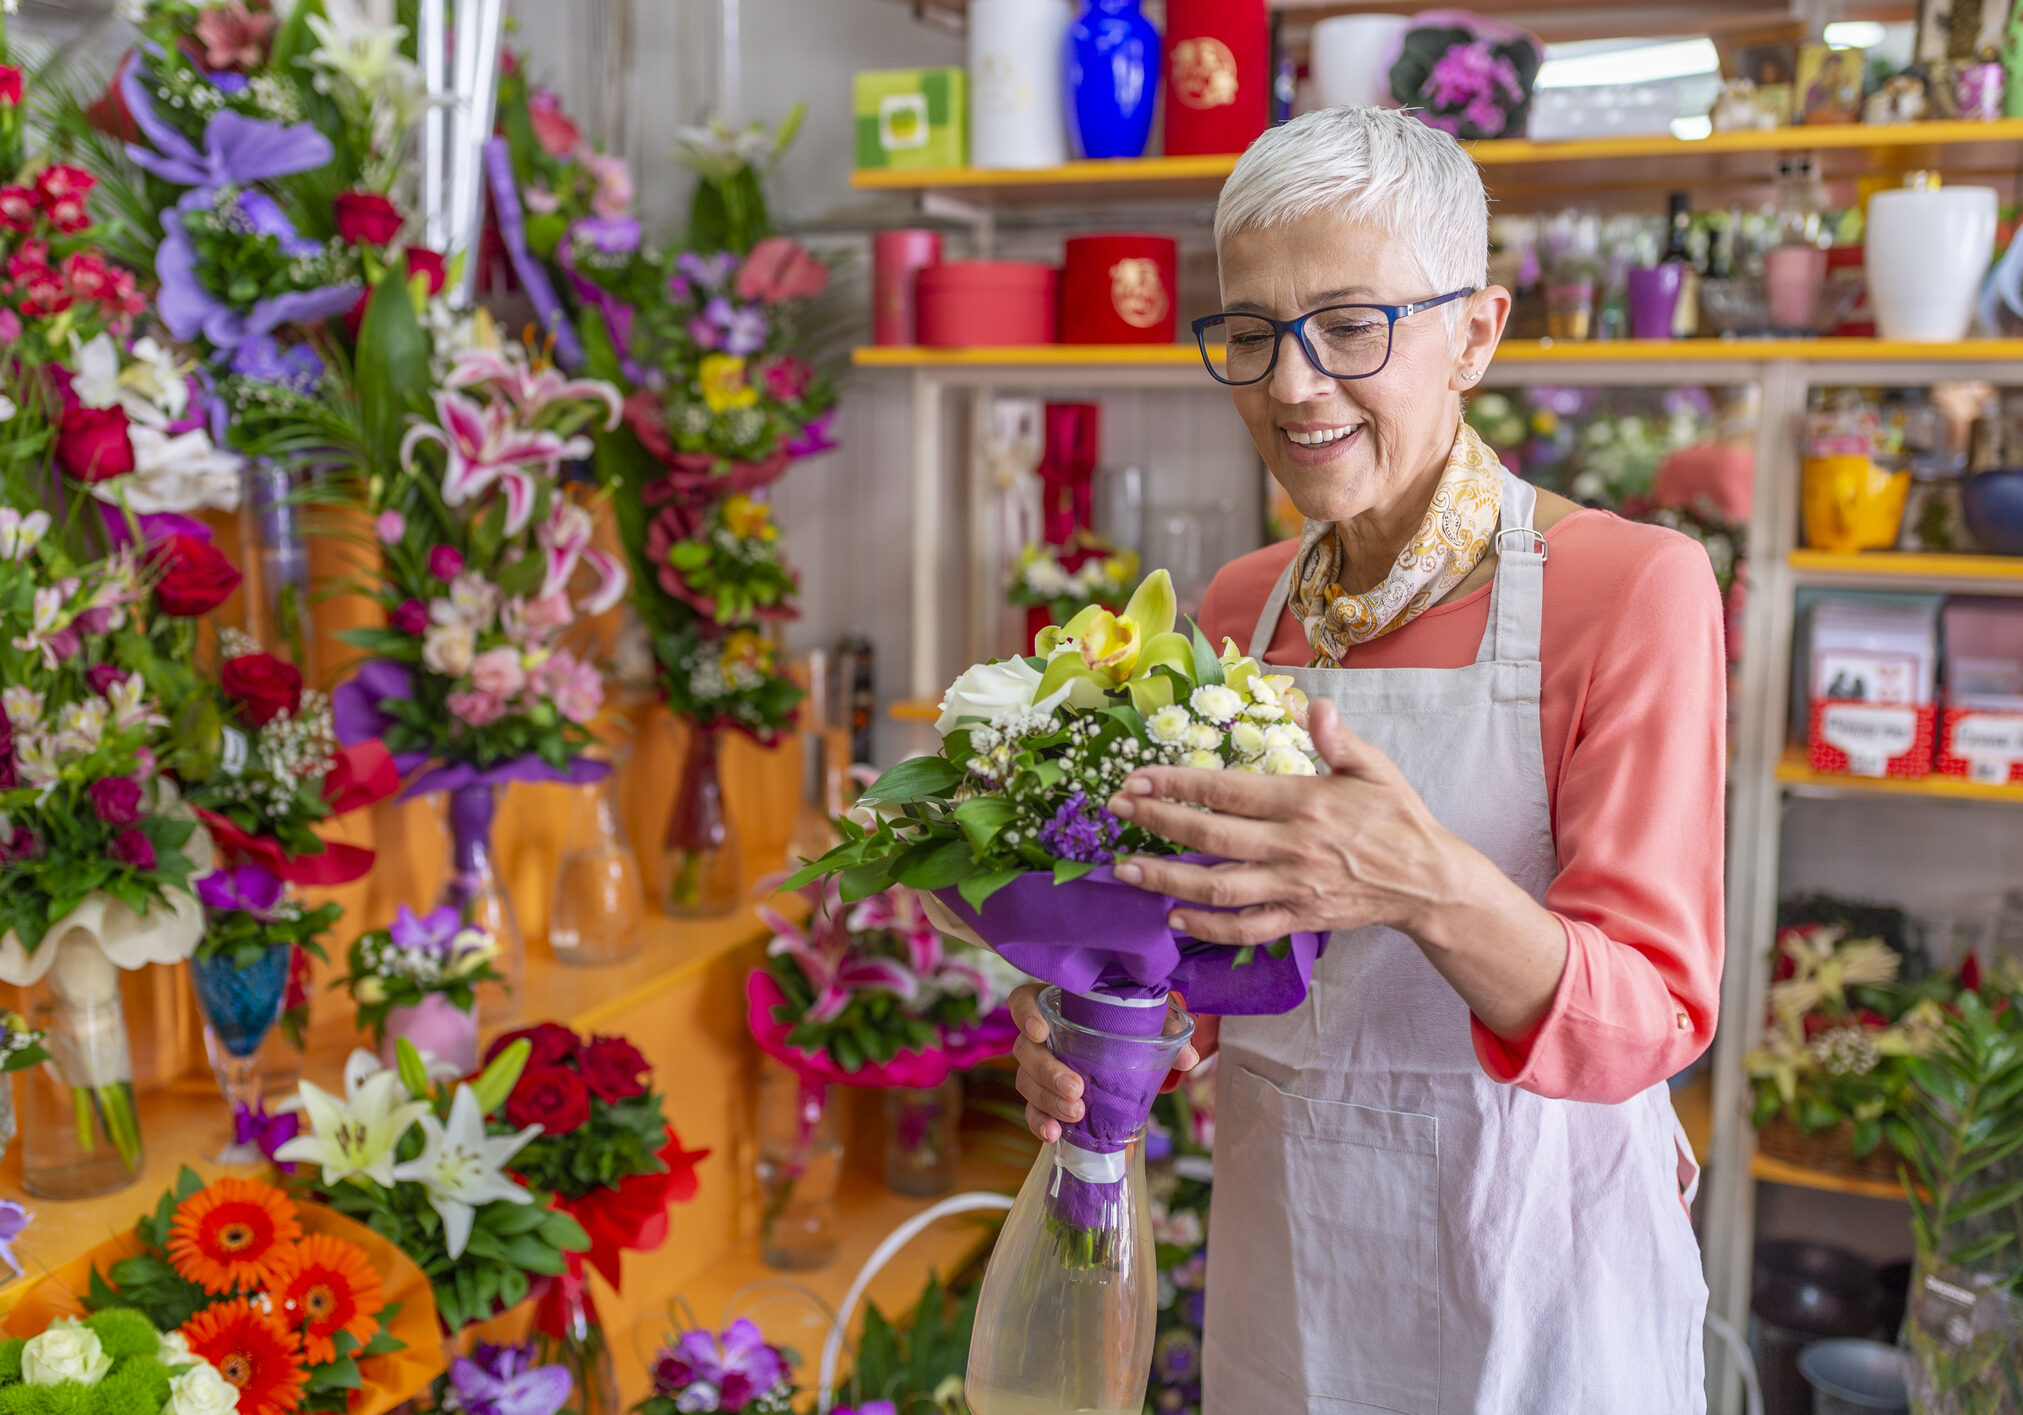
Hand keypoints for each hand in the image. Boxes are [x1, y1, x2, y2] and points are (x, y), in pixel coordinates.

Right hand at [1009, 983, 1206, 1142]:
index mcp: (1059, 1005)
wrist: (1128, 1051)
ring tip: (1077, 1113)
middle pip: (1025, 1049)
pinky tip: (1055, 1134)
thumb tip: (1187, 1057)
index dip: (1025, 1014)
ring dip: (1047, 1100)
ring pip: (1025, 1081)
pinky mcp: (1043, 1096)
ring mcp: (1038, 1067)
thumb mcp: (1147, 1020)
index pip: (1023, 1001)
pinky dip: (1040, 1122)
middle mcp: (1042, 1034)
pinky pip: (1032, 1109)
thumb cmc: (1129, 1024)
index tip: (1042, 1032)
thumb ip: (1166, 1031)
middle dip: (1047, 1071)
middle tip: (1077, 1088)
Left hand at [1103, 697, 1462, 946]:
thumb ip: (1339, 738)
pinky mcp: (1299, 919)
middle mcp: (1293, 846)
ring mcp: (1293, 887)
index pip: (1227, 791)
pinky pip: (1246, 928)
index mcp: (1305, 802)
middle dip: (1156, 822)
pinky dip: (1207, 928)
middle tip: (1115, 810)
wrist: (1428, 881)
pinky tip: (1174, 918)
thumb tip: (1315, 704)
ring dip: (1166, 879)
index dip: (1177, 784)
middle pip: (1211, 836)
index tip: (1137, 778)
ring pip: (1218, 887)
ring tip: (1124, 869)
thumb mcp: (1375, 768)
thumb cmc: (1397, 817)